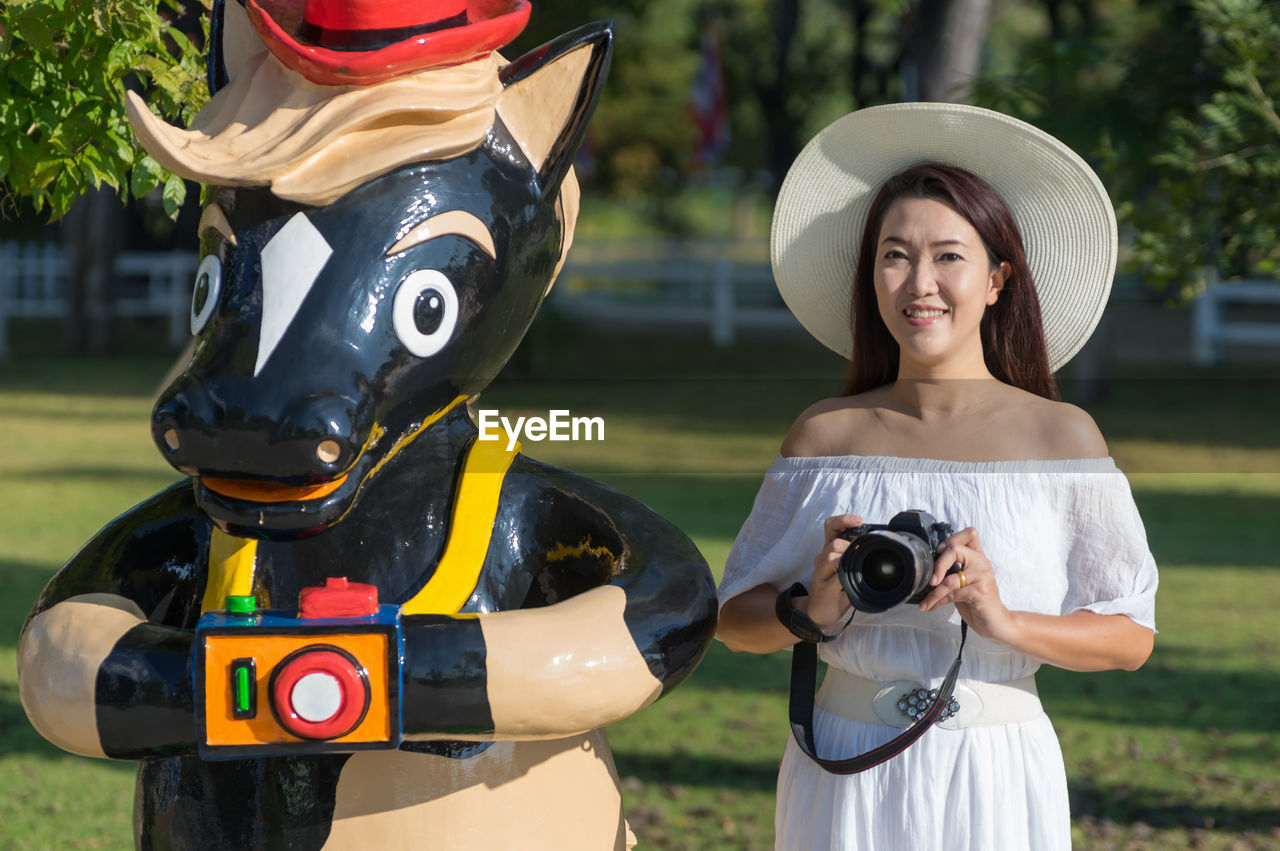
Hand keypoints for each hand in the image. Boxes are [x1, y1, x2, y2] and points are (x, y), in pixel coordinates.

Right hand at [808, 514, 861, 630]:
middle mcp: (823, 558)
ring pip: (831, 555)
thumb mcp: (847, 571)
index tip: (859, 520)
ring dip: (846, 559)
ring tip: (853, 568)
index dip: (844, 520)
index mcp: (830, 551)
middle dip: (850, 545)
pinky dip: (844, 577)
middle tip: (860, 554)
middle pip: (833, 540)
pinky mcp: (823, 587)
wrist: (820, 613)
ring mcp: (821, 572)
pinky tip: (849, 582)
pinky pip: (835, 577)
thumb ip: (857, 559)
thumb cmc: (836, 591)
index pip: (831, 526)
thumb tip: (880, 550)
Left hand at [918, 526, 1013, 641]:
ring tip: (926, 602)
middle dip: (938, 565)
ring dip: (934, 593)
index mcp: (977, 557)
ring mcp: (982, 576)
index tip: (939, 552)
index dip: (951, 539)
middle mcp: (981, 563)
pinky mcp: (980, 591)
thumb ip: (953, 570)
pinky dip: (938, 601)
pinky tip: (931, 606)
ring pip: (950, 579)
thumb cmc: (977, 601)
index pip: (969, 534)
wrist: (995, 622)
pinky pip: (953, 594)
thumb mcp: (964, 581)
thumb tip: (927, 568)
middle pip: (955, 549)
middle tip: (930, 581)